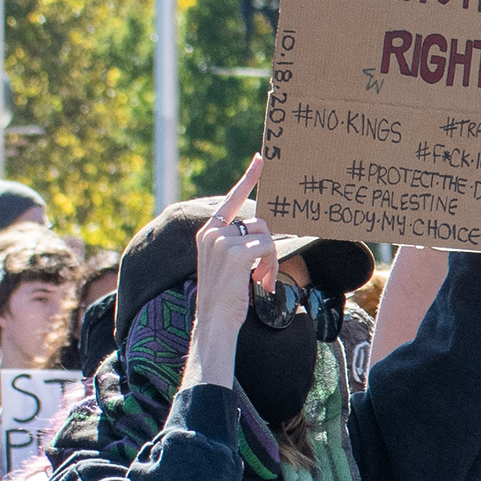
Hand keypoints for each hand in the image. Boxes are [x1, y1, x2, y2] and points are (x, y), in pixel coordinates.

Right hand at [180, 156, 274, 392]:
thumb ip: (242, 244)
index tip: (262, 159)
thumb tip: (267, 228)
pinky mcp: (235, 254)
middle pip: (260, 223)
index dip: (249, 178)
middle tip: (264, 274)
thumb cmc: (226, 296)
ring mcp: (222, 241)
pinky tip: (261, 284)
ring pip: (267, 237)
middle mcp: (212, 232)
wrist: (215, 321)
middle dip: (269, 249)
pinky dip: (271, 267)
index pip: (232, 200)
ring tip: (261, 280)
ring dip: (271, 261)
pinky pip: (269, 249)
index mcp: (209, 232)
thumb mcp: (230, 264)